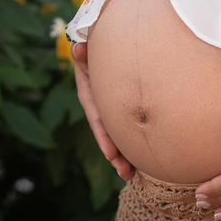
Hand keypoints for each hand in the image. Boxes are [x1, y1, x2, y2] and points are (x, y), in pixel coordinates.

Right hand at [71, 41, 134, 180]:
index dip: (103, 136)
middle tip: (125, 172)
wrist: (111, 45)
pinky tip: (142, 163)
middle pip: (107, 133)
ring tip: (131, 175)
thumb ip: (84, 51)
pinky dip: (134, 146)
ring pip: (117, 136)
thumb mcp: (88, 48)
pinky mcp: (124, 110)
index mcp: (89, 93)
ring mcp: (111, 110)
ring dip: (123, 157)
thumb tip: (78, 48)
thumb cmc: (97, 46)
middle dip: (115, 155)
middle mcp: (99, 105)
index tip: (110, 154)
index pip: (97, 117)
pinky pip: (129, 129)